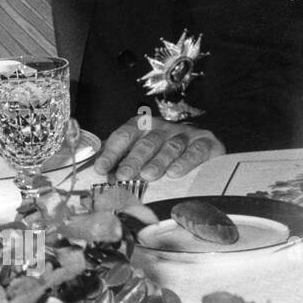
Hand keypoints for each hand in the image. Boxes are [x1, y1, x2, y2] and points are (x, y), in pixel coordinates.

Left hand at [93, 115, 224, 181]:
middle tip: (123, 176)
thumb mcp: (139, 151)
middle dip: (133, 160)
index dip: (111, 152)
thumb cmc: (162, 152)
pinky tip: (175, 173)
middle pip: (146, 143)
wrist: (202, 144)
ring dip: (158, 162)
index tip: (100, 169)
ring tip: (148, 176)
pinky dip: (185, 162)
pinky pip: (196, 151)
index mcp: (142, 126)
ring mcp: (185, 134)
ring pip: (170, 147)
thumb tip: (95, 171)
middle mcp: (163, 127)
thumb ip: (119, 158)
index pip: (123, 136)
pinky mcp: (207, 142)